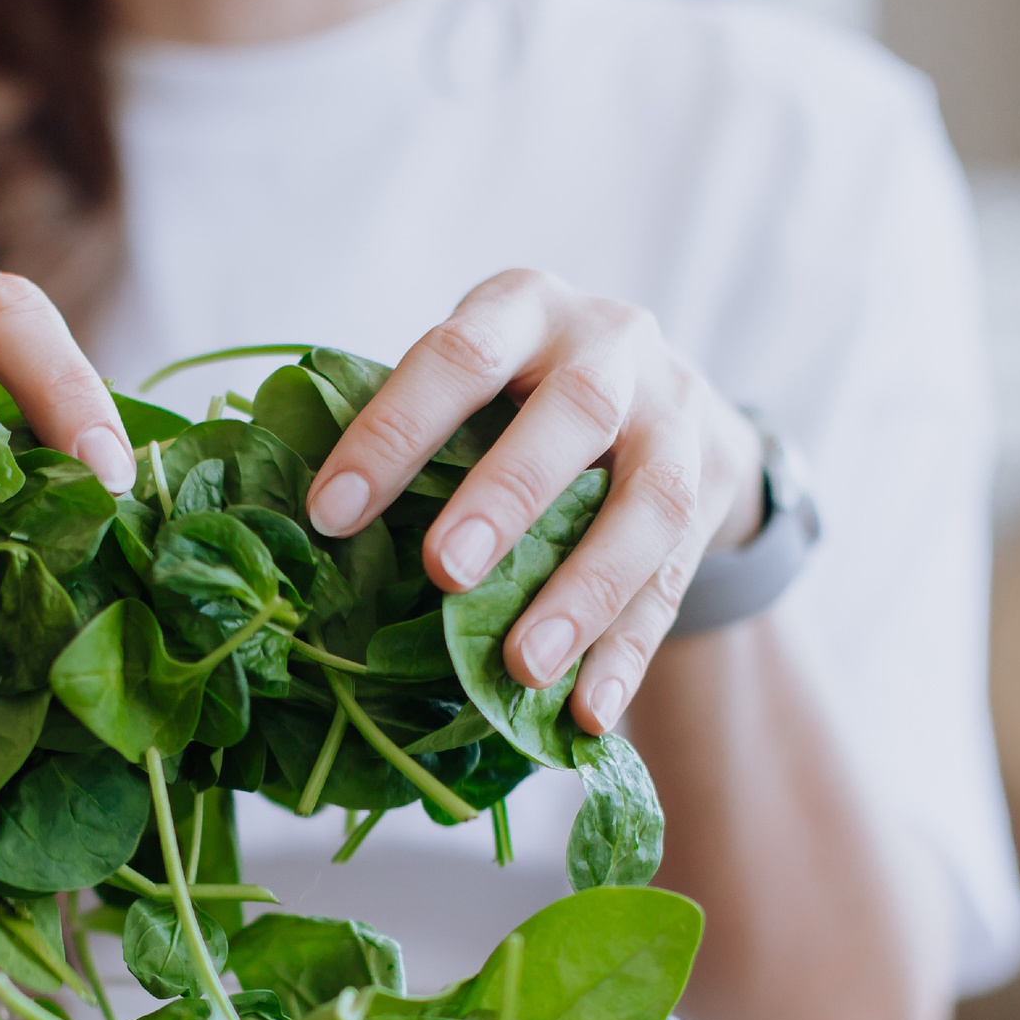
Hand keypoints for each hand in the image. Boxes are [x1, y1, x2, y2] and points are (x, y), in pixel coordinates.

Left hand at [304, 270, 765, 735]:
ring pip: (648, 504)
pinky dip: (629, 653)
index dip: (394, 431)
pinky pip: (676, 580)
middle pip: (577, 412)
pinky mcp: (709, 493)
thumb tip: (310, 533)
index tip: (332, 512)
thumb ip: (415, 432)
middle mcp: (613, 346)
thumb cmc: (517, 391)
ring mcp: (676, 419)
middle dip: (508, 496)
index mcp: (526, 308)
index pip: (459, 355)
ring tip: (524, 666)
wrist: (658, 389)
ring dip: (584, 593)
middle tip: (445, 573)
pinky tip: (588, 712)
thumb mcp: (472, 377)